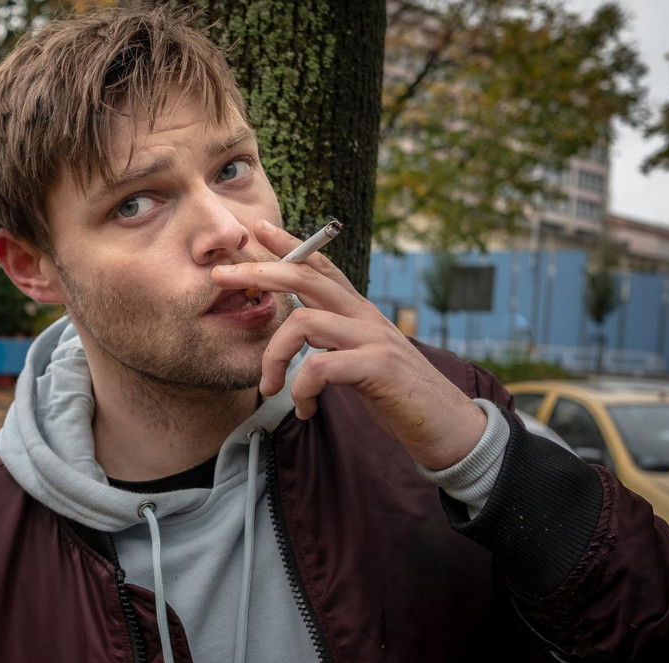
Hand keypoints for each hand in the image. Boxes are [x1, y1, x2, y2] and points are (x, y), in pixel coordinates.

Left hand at [211, 220, 486, 469]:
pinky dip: (302, 389)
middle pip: (307, 277)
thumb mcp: (361, 359)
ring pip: (305, 321)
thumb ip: (334, 342)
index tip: (259, 229)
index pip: (322, 266)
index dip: (290, 244)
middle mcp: (366, 316)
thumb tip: (300, 335)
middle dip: (260, 272)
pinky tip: (303, 410)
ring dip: (274, 355)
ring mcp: (374, 338)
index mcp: (360, 312)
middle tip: (221, 276)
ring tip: (270, 387)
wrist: (447, 427)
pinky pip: (322, 367)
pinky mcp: (379, 367)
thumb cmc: (399, 396)